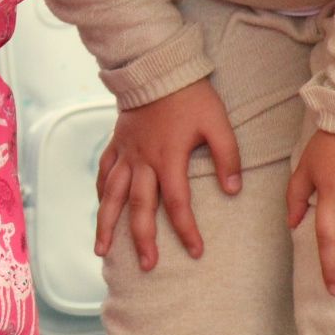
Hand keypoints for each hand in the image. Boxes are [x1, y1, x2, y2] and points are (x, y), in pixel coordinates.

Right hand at [94, 78, 241, 270]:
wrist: (156, 68)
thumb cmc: (191, 97)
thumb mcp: (217, 123)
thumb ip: (227, 156)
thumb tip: (233, 190)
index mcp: (168, 158)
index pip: (177, 203)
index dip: (186, 229)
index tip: (196, 252)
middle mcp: (143, 160)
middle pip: (140, 207)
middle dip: (143, 239)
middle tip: (147, 265)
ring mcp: (126, 153)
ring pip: (113, 195)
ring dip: (107, 224)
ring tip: (101, 251)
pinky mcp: (117, 143)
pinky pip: (105, 172)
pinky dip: (102, 193)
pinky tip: (101, 209)